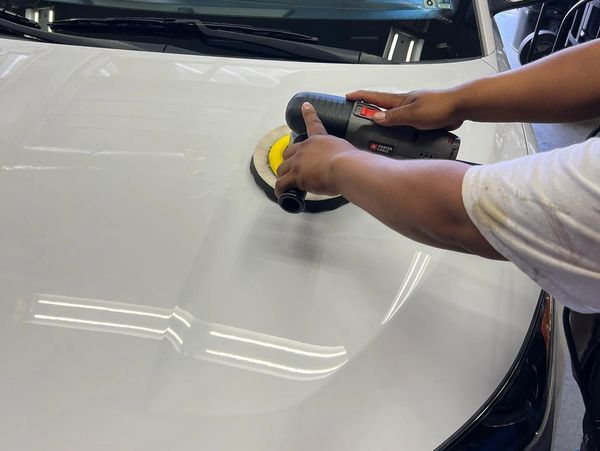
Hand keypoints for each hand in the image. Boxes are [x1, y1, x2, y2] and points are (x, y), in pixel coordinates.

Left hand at [274, 102, 358, 197]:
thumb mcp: (347, 153)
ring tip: (287, 184)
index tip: (305, 106)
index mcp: (320, 139)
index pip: (313, 123)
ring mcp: (298, 161)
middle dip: (289, 160)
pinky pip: (282, 183)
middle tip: (293, 169)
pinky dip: (280, 189)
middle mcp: (306, 148)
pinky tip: (282, 193)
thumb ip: (344, 156)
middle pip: (289, 152)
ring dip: (284, 176)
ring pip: (282, 168)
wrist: (345, 168)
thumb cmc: (350, 162)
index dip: (308, 113)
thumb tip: (351, 164)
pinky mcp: (295, 176)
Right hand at [346, 89, 462, 130]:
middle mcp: (405, 105)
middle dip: (369, 113)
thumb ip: (394, 117)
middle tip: (357, 119)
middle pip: (382, 109)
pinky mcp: (422, 120)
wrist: (461, 108)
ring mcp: (413, 112)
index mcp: (401, 100)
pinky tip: (400, 140)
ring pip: (394, 119)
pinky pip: (405, 126)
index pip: (375, 97)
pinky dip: (399, 131)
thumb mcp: (413, 114)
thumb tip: (375, 117)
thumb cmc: (441, 106)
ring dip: (384, 125)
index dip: (361, 97)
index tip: (348, 97)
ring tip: (375, 135)